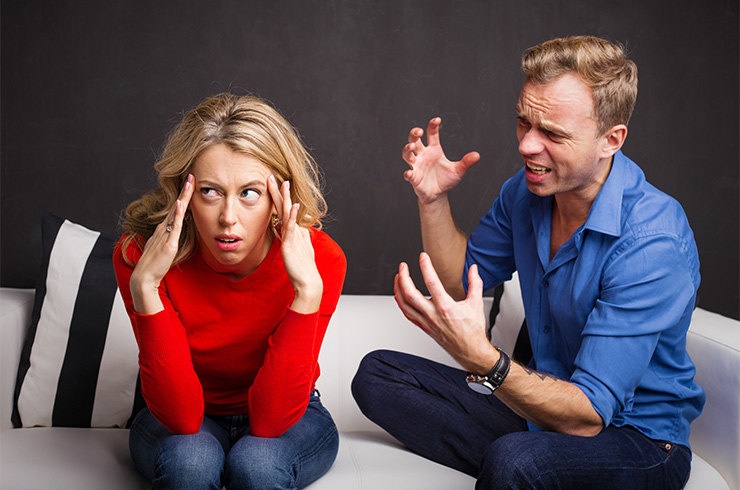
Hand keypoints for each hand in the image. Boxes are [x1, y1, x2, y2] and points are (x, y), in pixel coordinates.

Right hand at [130, 174, 194, 313]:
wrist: (144, 278)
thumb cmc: (154, 266)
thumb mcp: (165, 250)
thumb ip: (170, 241)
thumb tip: (176, 235)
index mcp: (163, 230)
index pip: (175, 210)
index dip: (182, 198)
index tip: (189, 186)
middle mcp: (163, 229)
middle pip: (176, 206)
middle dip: (184, 191)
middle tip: (191, 176)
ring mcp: (165, 235)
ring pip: (176, 212)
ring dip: (183, 197)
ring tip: (190, 183)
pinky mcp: (168, 243)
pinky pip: (175, 226)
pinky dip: (178, 214)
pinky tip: (181, 203)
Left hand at [268, 175, 322, 313]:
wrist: (308, 282)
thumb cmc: (301, 269)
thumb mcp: (293, 249)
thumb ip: (288, 236)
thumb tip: (278, 226)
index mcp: (295, 232)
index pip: (285, 211)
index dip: (279, 198)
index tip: (274, 185)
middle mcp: (296, 231)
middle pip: (286, 208)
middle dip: (280, 192)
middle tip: (273, 176)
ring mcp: (295, 236)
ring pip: (289, 213)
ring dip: (286, 198)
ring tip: (283, 183)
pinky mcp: (292, 244)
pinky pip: (292, 228)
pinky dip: (292, 216)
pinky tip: (294, 206)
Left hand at [393, 252, 496, 372]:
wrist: (470, 351)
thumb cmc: (473, 331)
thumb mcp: (476, 303)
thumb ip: (475, 283)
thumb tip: (473, 269)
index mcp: (446, 308)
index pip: (432, 283)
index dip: (425, 267)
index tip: (423, 257)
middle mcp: (433, 315)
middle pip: (410, 294)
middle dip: (403, 277)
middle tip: (403, 266)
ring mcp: (426, 322)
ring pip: (405, 305)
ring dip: (398, 289)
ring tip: (398, 277)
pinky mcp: (424, 327)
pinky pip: (408, 314)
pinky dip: (401, 303)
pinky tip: (399, 295)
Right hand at [401, 117, 480, 204]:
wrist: (438, 194)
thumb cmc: (446, 180)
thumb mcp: (458, 170)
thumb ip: (466, 162)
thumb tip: (477, 155)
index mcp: (434, 149)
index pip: (431, 134)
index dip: (432, 126)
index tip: (437, 120)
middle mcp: (423, 155)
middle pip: (414, 140)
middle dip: (414, 135)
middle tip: (418, 131)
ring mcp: (417, 166)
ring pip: (407, 154)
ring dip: (407, 150)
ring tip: (411, 147)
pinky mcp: (414, 178)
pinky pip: (409, 174)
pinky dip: (408, 173)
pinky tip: (409, 173)